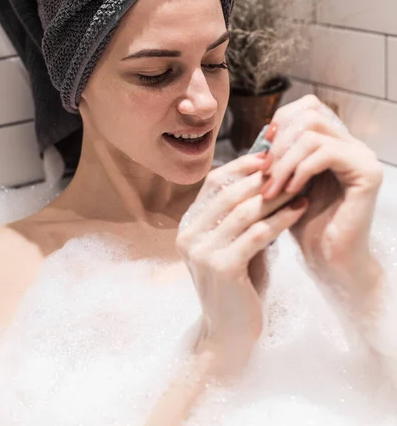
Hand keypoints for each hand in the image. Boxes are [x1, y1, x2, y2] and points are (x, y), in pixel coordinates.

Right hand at [176, 153, 308, 376]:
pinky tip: (300, 210)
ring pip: (243, 211)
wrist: (229, 335)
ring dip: (275, 196)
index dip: (241, 166)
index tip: (270, 156)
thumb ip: (242, 214)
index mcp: (189, 226)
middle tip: (291, 166)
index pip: (213, 182)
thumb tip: (267, 176)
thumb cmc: (239, 286)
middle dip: (262, 178)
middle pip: (228, 192)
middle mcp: (189, 235)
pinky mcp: (221, 268)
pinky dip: (280, 219)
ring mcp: (202, 252)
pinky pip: (256, 234)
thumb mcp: (236, 243)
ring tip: (301, 186)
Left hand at [261, 95, 383, 313]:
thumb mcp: (285, 181)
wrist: (328, 260)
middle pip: (309, 113)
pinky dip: (300, 170)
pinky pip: (326, 153)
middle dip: (279, 143)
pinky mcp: (367, 172)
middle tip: (263, 172)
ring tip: (271, 189)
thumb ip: (280, 155)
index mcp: (334, 142)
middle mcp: (351, 145)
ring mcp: (361, 156)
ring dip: (284, 161)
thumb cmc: (305, 225)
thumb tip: (264, 132)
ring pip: (312, 133)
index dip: (281, 120)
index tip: (262, 148)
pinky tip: (290, 191)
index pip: (308, 106)